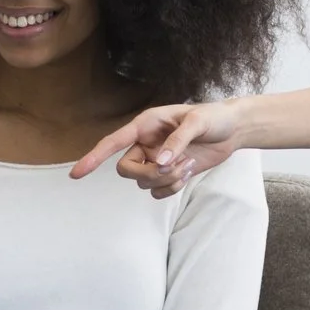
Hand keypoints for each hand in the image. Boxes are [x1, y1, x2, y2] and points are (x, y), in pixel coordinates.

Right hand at [71, 99, 250, 197]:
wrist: (232, 130)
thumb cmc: (214, 117)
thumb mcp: (197, 122)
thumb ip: (177, 141)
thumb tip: (160, 162)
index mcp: (145, 125)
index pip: (113, 142)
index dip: (93, 157)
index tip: (76, 174)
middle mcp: (145, 144)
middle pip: (126, 169)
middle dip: (147, 174)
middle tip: (172, 168)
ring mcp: (155, 160)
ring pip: (143, 183)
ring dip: (166, 180)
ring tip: (188, 163)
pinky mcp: (167, 174)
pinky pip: (158, 192)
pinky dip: (172, 188)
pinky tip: (187, 172)